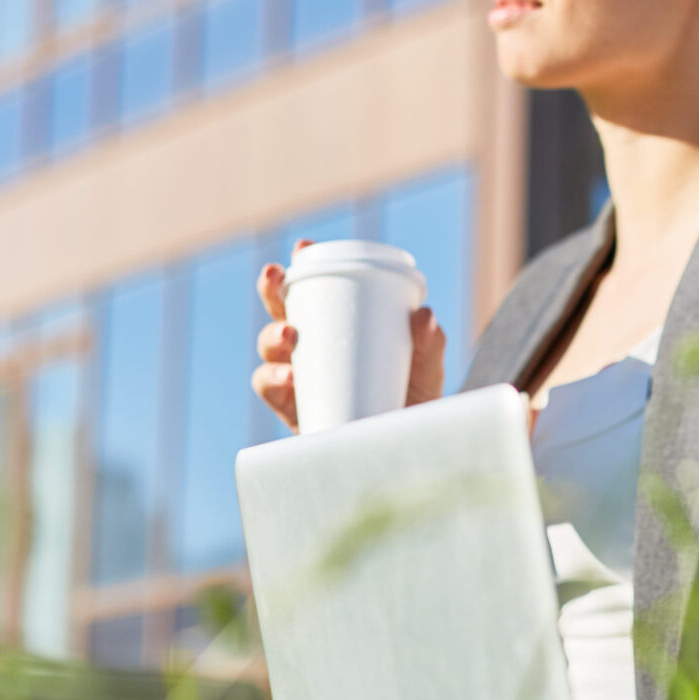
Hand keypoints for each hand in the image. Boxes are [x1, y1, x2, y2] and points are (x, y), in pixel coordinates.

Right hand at [253, 243, 448, 429]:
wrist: (410, 451)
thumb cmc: (414, 402)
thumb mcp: (426, 369)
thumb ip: (429, 344)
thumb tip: (425, 314)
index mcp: (337, 329)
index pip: (314, 291)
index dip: (301, 267)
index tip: (303, 248)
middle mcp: (312, 351)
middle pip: (281, 312)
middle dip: (271, 289)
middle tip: (276, 277)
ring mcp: (300, 380)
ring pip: (269, 349)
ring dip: (272, 334)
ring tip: (290, 335)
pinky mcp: (294, 412)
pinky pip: (270, 390)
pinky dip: (273, 379)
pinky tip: (289, 376)